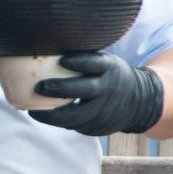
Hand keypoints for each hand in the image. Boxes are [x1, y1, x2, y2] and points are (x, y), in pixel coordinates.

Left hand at [31, 52, 163, 136]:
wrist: (140, 102)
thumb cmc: (108, 76)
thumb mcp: (105, 63)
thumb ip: (83, 59)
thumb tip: (45, 46)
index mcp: (110, 69)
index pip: (96, 63)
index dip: (80, 61)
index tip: (62, 60)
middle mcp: (108, 89)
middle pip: (85, 90)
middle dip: (61, 89)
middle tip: (39, 87)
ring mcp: (105, 110)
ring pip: (78, 116)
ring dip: (53, 116)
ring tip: (33, 112)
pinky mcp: (99, 127)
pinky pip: (77, 126)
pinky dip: (60, 123)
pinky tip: (46, 118)